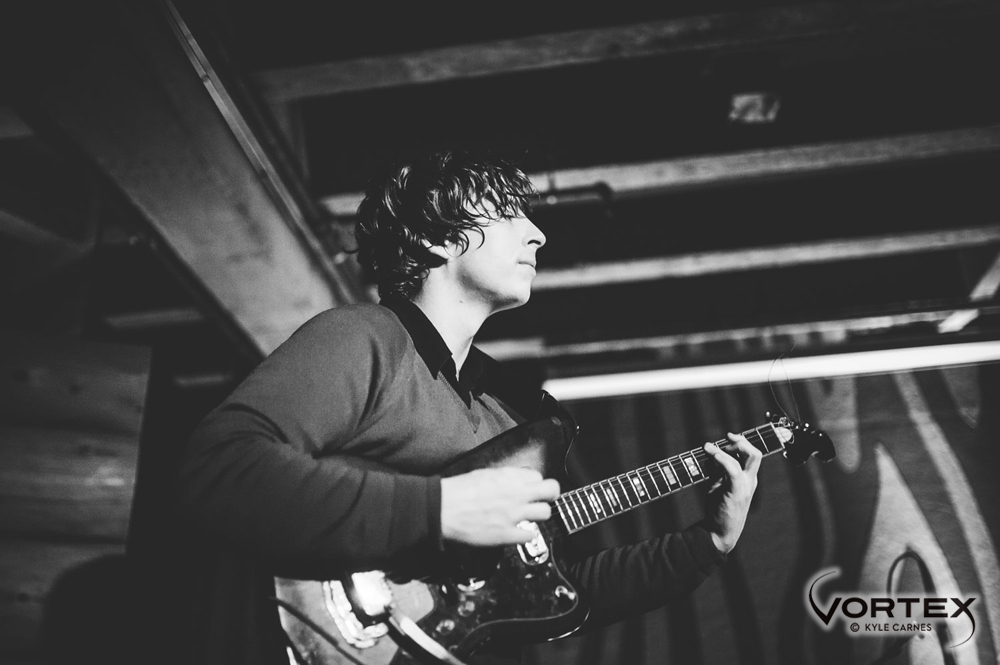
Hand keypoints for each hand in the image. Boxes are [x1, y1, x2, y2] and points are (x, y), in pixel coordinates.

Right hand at [440, 467, 559, 545]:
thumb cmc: (458, 491)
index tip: (533, 488)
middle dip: (550, 495)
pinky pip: (530, 535)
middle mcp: (516, 493)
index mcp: (508, 477)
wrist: (444, 508)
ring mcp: (514, 514)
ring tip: (529, 516)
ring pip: (545, 513)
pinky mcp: (508, 533)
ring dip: (538, 515)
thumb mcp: (484, 474)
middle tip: (544, 499)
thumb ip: (504, 477)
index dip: (536, 483)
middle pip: (551, 491)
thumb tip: (515, 479)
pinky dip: (526, 534)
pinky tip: (518, 532)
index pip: (538, 476)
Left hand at [702, 433, 761, 553]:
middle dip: (741, 441)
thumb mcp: (718, 485)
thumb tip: (709, 454)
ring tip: (707, 447)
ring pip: (748, 458)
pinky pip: (733, 469)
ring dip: (725, 448)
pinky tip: (711, 456)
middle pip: (755, 453)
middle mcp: (750, 481)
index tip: (727, 437)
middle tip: (724, 440)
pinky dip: (722, 459)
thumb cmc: (718, 509)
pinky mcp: (736, 492)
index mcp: (748, 479)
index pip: (752, 455)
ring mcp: (745, 487)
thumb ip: (717, 470)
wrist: (718, 532)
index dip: (742, 442)